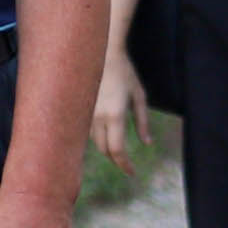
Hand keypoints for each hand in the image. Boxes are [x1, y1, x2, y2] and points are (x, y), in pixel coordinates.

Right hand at [91, 51, 150, 171]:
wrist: (101, 54)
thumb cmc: (125, 74)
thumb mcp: (139, 96)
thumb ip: (142, 121)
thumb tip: (147, 143)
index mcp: (115, 115)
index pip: (117, 150)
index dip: (124, 165)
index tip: (132, 173)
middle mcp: (98, 117)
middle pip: (104, 150)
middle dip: (115, 159)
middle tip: (127, 164)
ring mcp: (86, 113)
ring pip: (95, 141)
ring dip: (106, 147)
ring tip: (117, 150)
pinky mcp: (80, 109)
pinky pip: (88, 130)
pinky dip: (97, 136)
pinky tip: (105, 134)